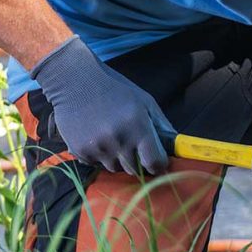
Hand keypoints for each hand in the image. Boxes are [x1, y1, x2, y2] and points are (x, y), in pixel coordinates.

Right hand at [30, 35, 175, 175]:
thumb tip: (175, 146)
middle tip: (131, 144)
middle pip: (135, 169)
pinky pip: (97, 164)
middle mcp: (118, 140)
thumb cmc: (115, 89)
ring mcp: (98, 147)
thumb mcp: (144, 101)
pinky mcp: (80, 152)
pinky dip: (100, 156)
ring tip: (112, 136)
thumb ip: (162, 125)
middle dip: (137, 161)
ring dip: (117, 158)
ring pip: (115, 168)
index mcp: (138, 126)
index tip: (157, 162)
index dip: (158, 164)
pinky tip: (96, 136)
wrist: (75, 81)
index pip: (154, 162)